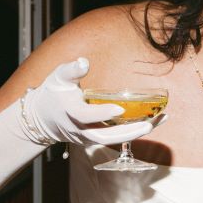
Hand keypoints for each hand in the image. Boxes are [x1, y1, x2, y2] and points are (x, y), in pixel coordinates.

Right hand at [21, 58, 157, 145]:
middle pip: (105, 137)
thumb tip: (84, 62)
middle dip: (128, 133)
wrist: (44, 118)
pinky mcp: (96, 139)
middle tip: (148, 124)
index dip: (102, 113)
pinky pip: (117, 139)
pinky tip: (154, 122)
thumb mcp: (58, 78)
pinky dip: (134, 132)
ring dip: (136, 133)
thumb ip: (71, 70)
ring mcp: (88, 137)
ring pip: (113, 141)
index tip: (119, 108)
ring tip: (158, 121)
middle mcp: (80, 129)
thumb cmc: (53, 94)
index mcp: (71, 112)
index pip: (86, 116)